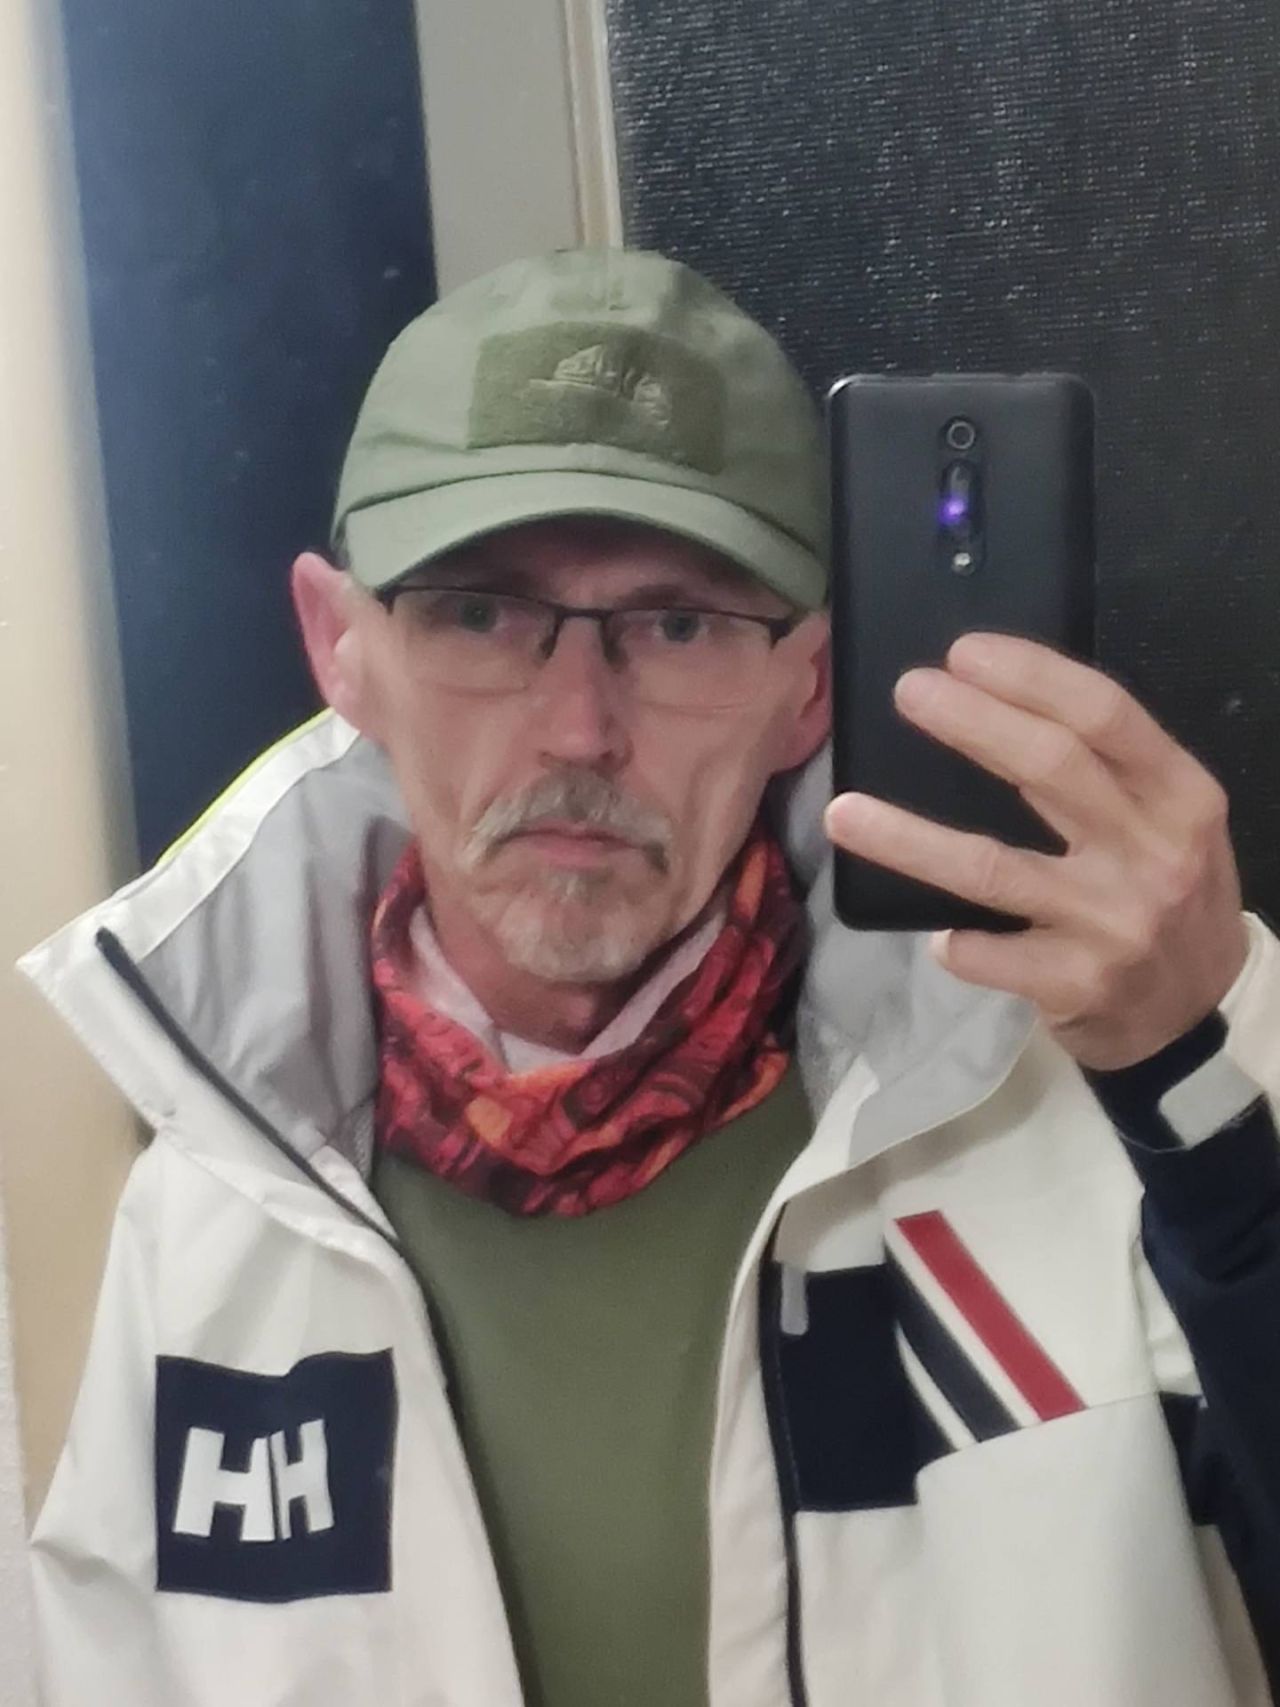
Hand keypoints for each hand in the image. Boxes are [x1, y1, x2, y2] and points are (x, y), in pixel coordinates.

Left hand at [823, 632, 1249, 1070]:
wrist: (1195, 1013)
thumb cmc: (1166, 894)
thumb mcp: (1167, 822)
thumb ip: (1106, 771)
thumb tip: (992, 704)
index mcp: (1180, 796)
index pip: (1104, 715)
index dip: (1031, 678)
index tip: (964, 652)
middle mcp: (1152, 853)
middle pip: (1050, 769)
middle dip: (971, 723)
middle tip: (909, 691)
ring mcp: (1112, 921)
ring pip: (991, 869)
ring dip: (908, 839)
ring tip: (842, 812)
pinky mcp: (1076, 982)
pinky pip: (989, 952)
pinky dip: (955, 941)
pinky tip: (933, 935)